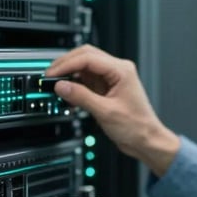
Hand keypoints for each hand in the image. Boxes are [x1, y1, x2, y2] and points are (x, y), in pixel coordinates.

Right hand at [46, 45, 179, 176]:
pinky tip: (68, 95)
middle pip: (85, 56)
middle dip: (66, 64)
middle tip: (50, 77)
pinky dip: (75, 85)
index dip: (67, 64)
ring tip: (56, 86)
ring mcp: (112, 79)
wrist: (146, 140)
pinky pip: (86, 80)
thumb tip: (61, 86)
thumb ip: (81, 97)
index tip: (52, 75)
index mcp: (121, 70)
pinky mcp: (107, 88)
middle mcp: (117, 70)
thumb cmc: (136, 127)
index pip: (88, 58)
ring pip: (84, 67)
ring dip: (70, 74)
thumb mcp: (105, 112)